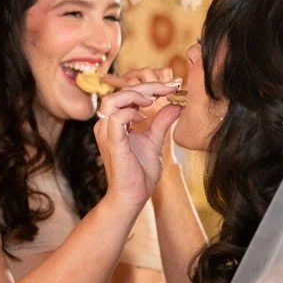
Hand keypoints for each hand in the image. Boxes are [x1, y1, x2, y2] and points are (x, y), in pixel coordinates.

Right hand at [94, 82, 181, 209]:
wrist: (133, 196)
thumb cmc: (140, 172)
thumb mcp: (154, 141)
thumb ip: (162, 122)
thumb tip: (176, 105)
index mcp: (114, 123)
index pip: (126, 94)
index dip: (149, 86)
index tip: (172, 86)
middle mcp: (106, 125)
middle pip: (119, 92)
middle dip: (146, 86)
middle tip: (169, 88)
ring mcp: (106, 133)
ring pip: (112, 100)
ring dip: (135, 95)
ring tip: (153, 100)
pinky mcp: (112, 143)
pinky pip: (116, 119)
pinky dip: (131, 112)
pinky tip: (142, 118)